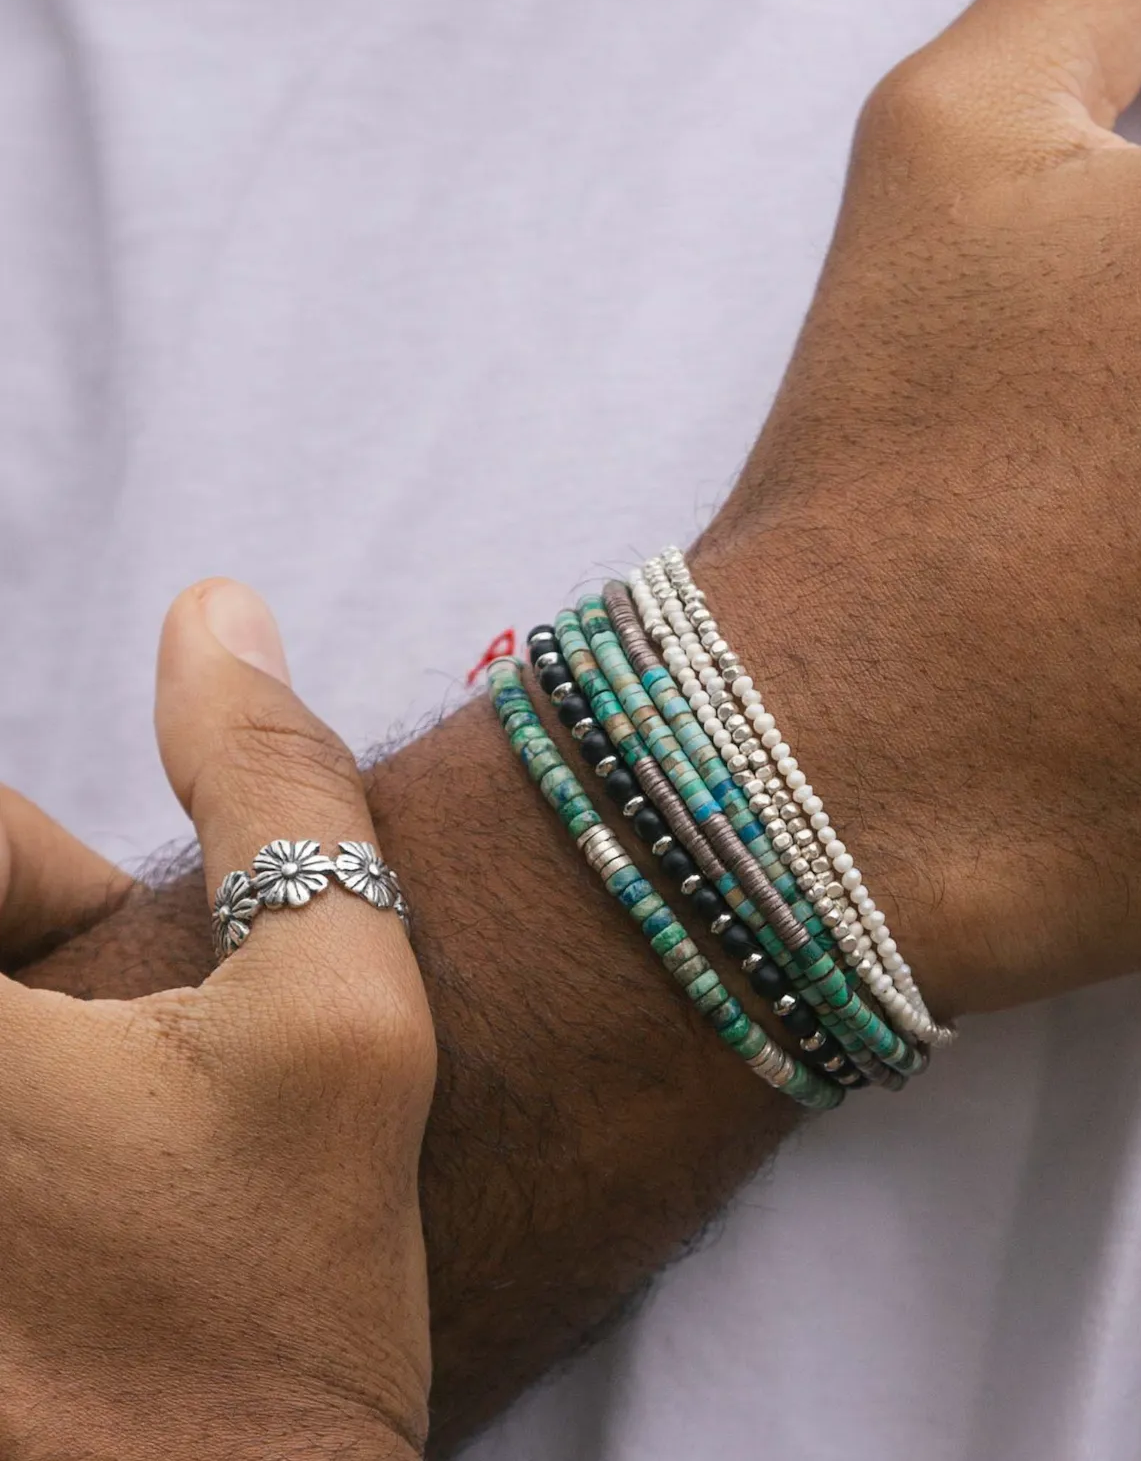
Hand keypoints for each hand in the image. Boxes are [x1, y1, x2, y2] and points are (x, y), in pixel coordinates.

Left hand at [0, 580, 433, 1460]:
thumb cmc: (276, 1294)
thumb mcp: (344, 1011)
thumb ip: (283, 787)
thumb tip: (217, 611)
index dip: (46, 884)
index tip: (122, 988)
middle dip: (30, 953)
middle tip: (120, 1066)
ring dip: (31, 1033)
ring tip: (106, 1150)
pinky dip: (25, 1108)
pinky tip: (67, 1200)